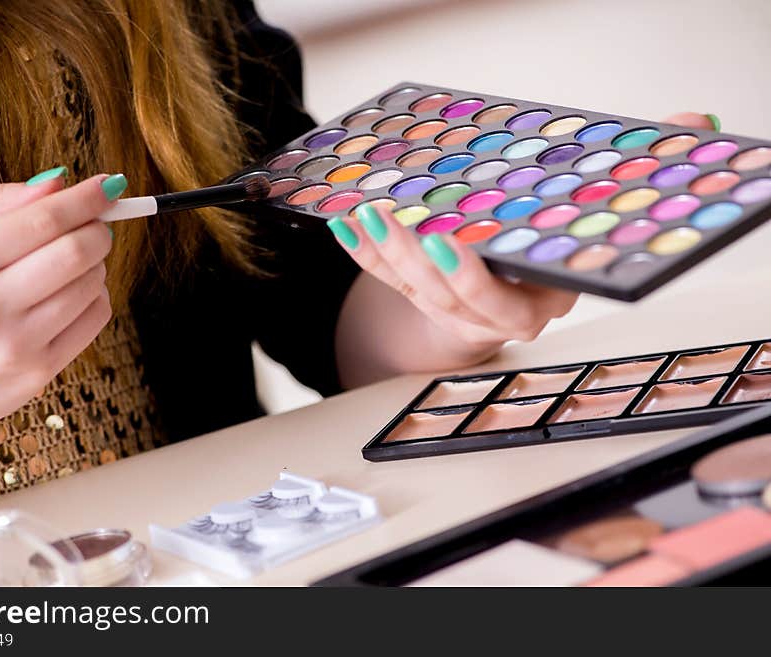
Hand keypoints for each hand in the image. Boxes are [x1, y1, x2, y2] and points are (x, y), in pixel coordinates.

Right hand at [0, 169, 124, 460]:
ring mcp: (14, 346)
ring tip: (72, 263)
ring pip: (91, 285)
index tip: (109, 185)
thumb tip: (58, 182)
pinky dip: (94, 297)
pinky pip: (94, 320)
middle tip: (94, 225)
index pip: (42, 220)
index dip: (85, 199)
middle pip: (76, 252)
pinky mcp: (37, 374)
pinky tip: (70, 294)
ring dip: (95, 265)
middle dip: (97, 230)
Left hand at [329, 112, 718, 381]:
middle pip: (444, 291)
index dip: (470, 272)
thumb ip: (631, 173)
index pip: (497, 297)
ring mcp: (445, 306)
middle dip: (414, 257)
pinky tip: (344, 220)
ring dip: (382, 249)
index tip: (446, 238)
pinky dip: (363, 251)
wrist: (509, 301)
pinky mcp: (416, 294)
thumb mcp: (589, 223)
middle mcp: (483, 312)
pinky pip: (383, 278)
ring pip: (408, 286)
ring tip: (363, 211)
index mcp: (530, 302)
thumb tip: (694, 121)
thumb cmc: (547, 252)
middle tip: (393, 218)